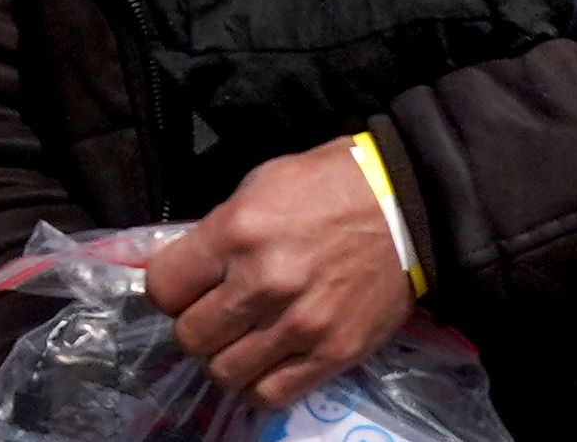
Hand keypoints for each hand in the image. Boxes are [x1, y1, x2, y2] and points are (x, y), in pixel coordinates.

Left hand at [143, 139, 415, 409]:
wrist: (414, 201)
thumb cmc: (334, 183)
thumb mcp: (265, 183)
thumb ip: (219, 228)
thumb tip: (185, 267)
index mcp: (239, 231)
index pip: (162, 289)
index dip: (172, 290)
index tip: (189, 287)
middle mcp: (264, 282)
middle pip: (190, 336)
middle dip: (200, 324)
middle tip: (223, 311)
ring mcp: (300, 322)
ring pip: (223, 372)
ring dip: (229, 357)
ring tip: (248, 338)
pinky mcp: (334, 351)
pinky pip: (270, 394)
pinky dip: (261, 382)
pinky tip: (271, 360)